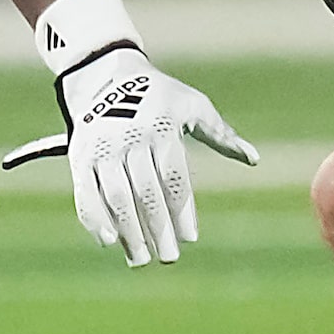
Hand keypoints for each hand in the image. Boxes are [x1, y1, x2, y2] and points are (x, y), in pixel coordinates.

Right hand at [3, 0, 257, 265]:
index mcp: (161, 129)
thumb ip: (220, 135)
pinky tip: (109, 241)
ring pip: (116, 198)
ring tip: (140, 259)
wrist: (107, 75)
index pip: (174, 178)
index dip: (182, 210)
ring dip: (128, 232)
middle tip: (170, 257)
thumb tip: (253, 159)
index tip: (191, 238)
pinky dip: (94, 218)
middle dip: (158, 228)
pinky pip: (85, 193)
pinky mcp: (79, 157)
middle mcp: (130, 140)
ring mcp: (102, 150)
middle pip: (146, 194)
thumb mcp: (193, 106)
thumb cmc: (161, 95)